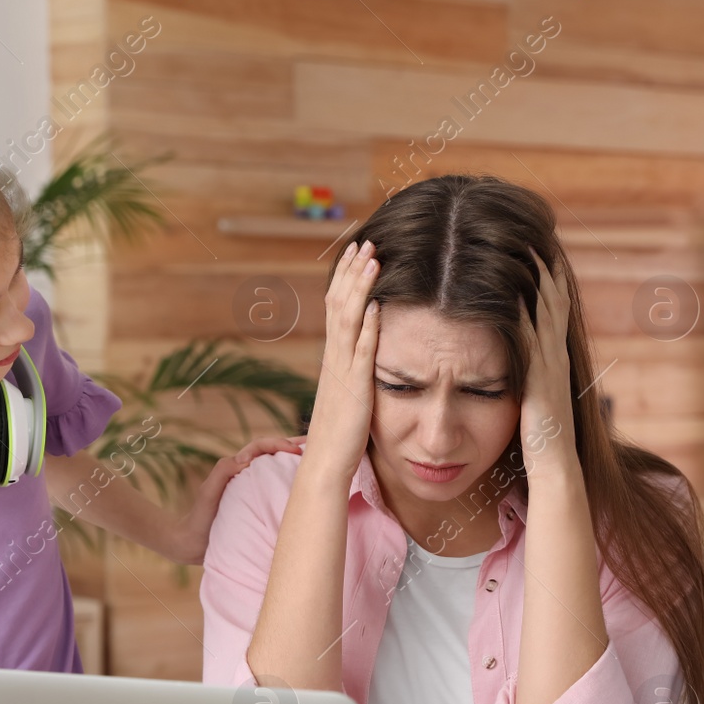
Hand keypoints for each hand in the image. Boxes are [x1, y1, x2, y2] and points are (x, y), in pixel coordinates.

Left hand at [172, 435, 305, 564]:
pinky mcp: (257, 506)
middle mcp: (246, 475)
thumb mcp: (207, 493)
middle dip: (294, 445)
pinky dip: (293, 484)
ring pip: (277, 470)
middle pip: (273, 454)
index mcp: (236, 468)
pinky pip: (277, 489)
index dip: (279, 444)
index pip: (260, 447)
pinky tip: (308, 491)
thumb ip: (221, 472)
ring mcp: (253, 490)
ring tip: (318, 461)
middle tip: (318, 443)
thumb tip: (247, 459)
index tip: (296, 450)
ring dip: (296, 463)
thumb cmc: (198, 518)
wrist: (191, 544)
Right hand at [305, 239, 380, 482]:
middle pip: (339, 304)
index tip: (357, 252)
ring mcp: (342, 371)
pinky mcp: (356, 389)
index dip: (345, 278)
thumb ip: (353, 368)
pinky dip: (368, 328)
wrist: (326, 462)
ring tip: (373, 260)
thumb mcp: (347, 391)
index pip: (336, 307)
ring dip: (360, 288)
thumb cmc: (341, 432)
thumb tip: (362, 349)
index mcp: (333, 357)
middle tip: (365, 241)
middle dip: (352, 271)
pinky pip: (361, 353)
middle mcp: (334, 358)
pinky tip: (377, 306)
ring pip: (348, 320)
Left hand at [518, 249, 576, 477]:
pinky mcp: (539, 378)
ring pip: (546, 313)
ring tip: (529, 249)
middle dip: (546, 268)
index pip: (555, 310)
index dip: (551, 280)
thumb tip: (521, 362)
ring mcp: (551, 366)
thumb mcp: (537, 398)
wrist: (557, 466)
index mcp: (556, 359)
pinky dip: (524, 313)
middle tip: (538, 235)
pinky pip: (531, 338)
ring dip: (538, 280)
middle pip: (555, 301)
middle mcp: (557, 356)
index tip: (542, 250)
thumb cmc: (543, 439)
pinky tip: (515, 292)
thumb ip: (531, 376)